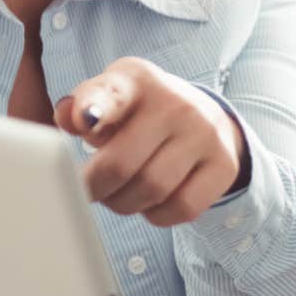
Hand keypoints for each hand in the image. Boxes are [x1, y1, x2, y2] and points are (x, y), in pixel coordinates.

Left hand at [55, 57, 247, 227]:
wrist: (203, 116)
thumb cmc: (140, 114)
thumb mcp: (111, 100)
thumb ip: (82, 108)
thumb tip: (70, 116)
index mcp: (138, 80)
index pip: (113, 94)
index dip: (95, 107)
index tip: (86, 119)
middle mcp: (177, 103)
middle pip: (121, 164)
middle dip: (96, 188)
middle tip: (90, 191)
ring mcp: (205, 133)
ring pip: (151, 190)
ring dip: (124, 204)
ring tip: (120, 194)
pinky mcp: (225, 164)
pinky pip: (182, 208)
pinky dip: (158, 215)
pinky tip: (152, 201)